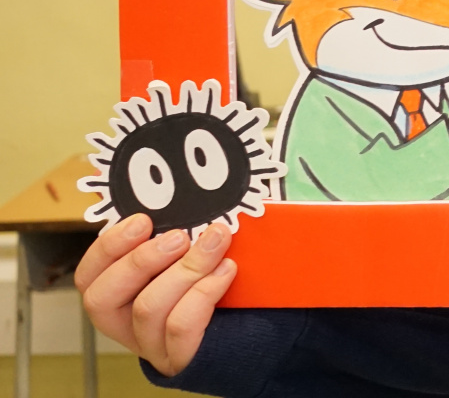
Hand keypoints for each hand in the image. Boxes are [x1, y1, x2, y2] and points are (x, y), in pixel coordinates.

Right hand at [75, 214, 234, 377]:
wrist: (252, 327)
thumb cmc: (215, 278)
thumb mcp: (190, 254)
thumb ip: (178, 235)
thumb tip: (185, 199)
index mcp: (118, 296)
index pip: (88, 276)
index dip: (108, 247)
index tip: (142, 220)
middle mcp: (125, 324)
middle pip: (103, 299)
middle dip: (140, 260)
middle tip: (178, 237)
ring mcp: (150, 345)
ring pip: (147, 308)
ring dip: (184, 269)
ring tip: (215, 242)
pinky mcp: (180, 357)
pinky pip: (180, 327)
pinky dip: (203, 292)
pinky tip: (226, 270)